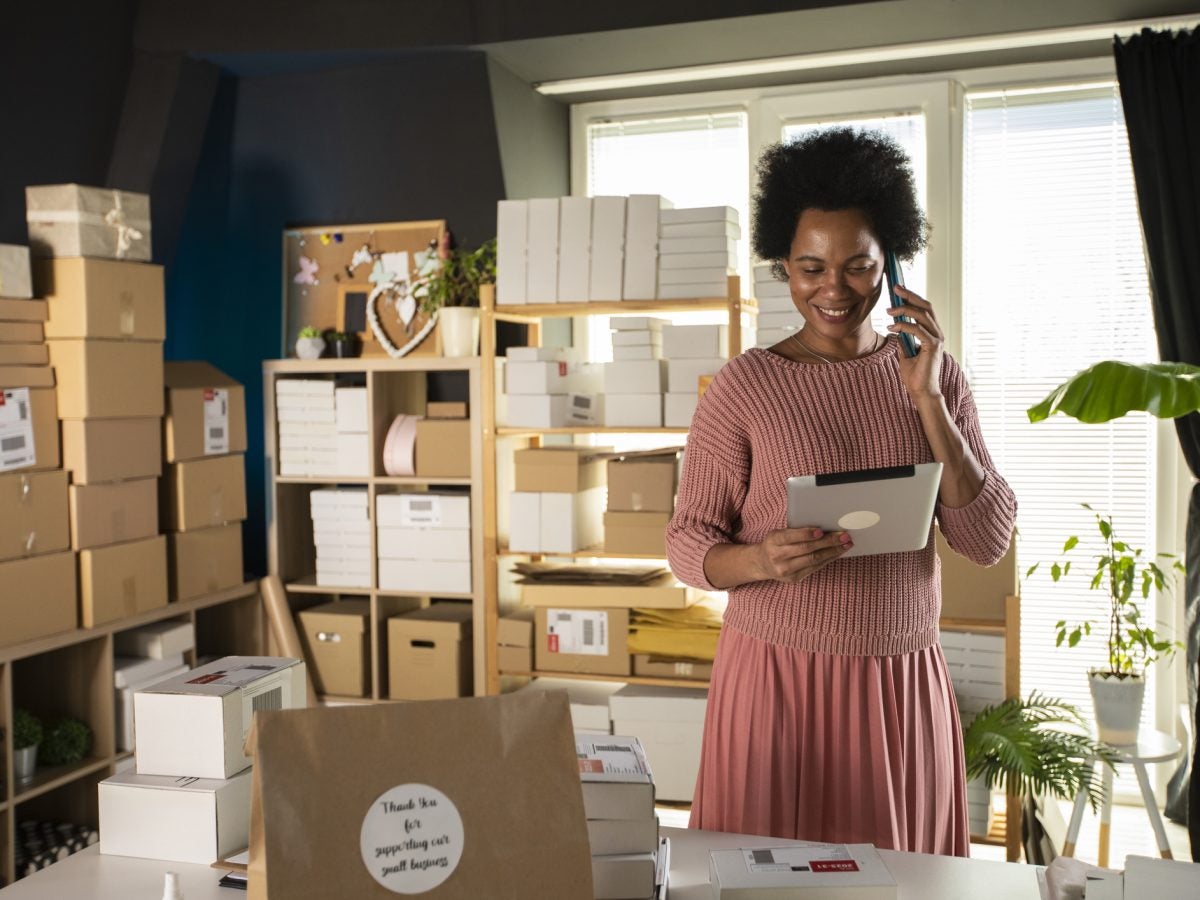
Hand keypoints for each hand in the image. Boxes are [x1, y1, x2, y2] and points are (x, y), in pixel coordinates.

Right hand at [754, 527, 852, 582]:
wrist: (763, 563)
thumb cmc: (776, 543)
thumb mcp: (779, 533)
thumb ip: (795, 531)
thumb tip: (823, 528)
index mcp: (773, 541)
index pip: (791, 537)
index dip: (806, 534)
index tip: (821, 531)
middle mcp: (778, 557)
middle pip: (806, 549)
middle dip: (828, 542)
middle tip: (844, 536)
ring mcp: (786, 570)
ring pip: (813, 560)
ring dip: (833, 551)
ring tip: (846, 544)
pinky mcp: (794, 578)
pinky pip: (814, 568)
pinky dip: (828, 559)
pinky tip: (837, 553)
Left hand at [887, 285, 943, 399]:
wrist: (921, 392)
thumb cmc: (915, 376)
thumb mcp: (905, 354)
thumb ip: (903, 341)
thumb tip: (896, 330)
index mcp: (932, 333)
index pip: (924, 309)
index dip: (913, 298)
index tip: (898, 290)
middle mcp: (937, 333)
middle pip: (926, 307)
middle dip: (910, 296)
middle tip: (896, 288)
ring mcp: (937, 339)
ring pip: (922, 315)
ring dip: (904, 310)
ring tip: (889, 311)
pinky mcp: (933, 346)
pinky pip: (917, 330)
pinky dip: (904, 326)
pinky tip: (892, 327)